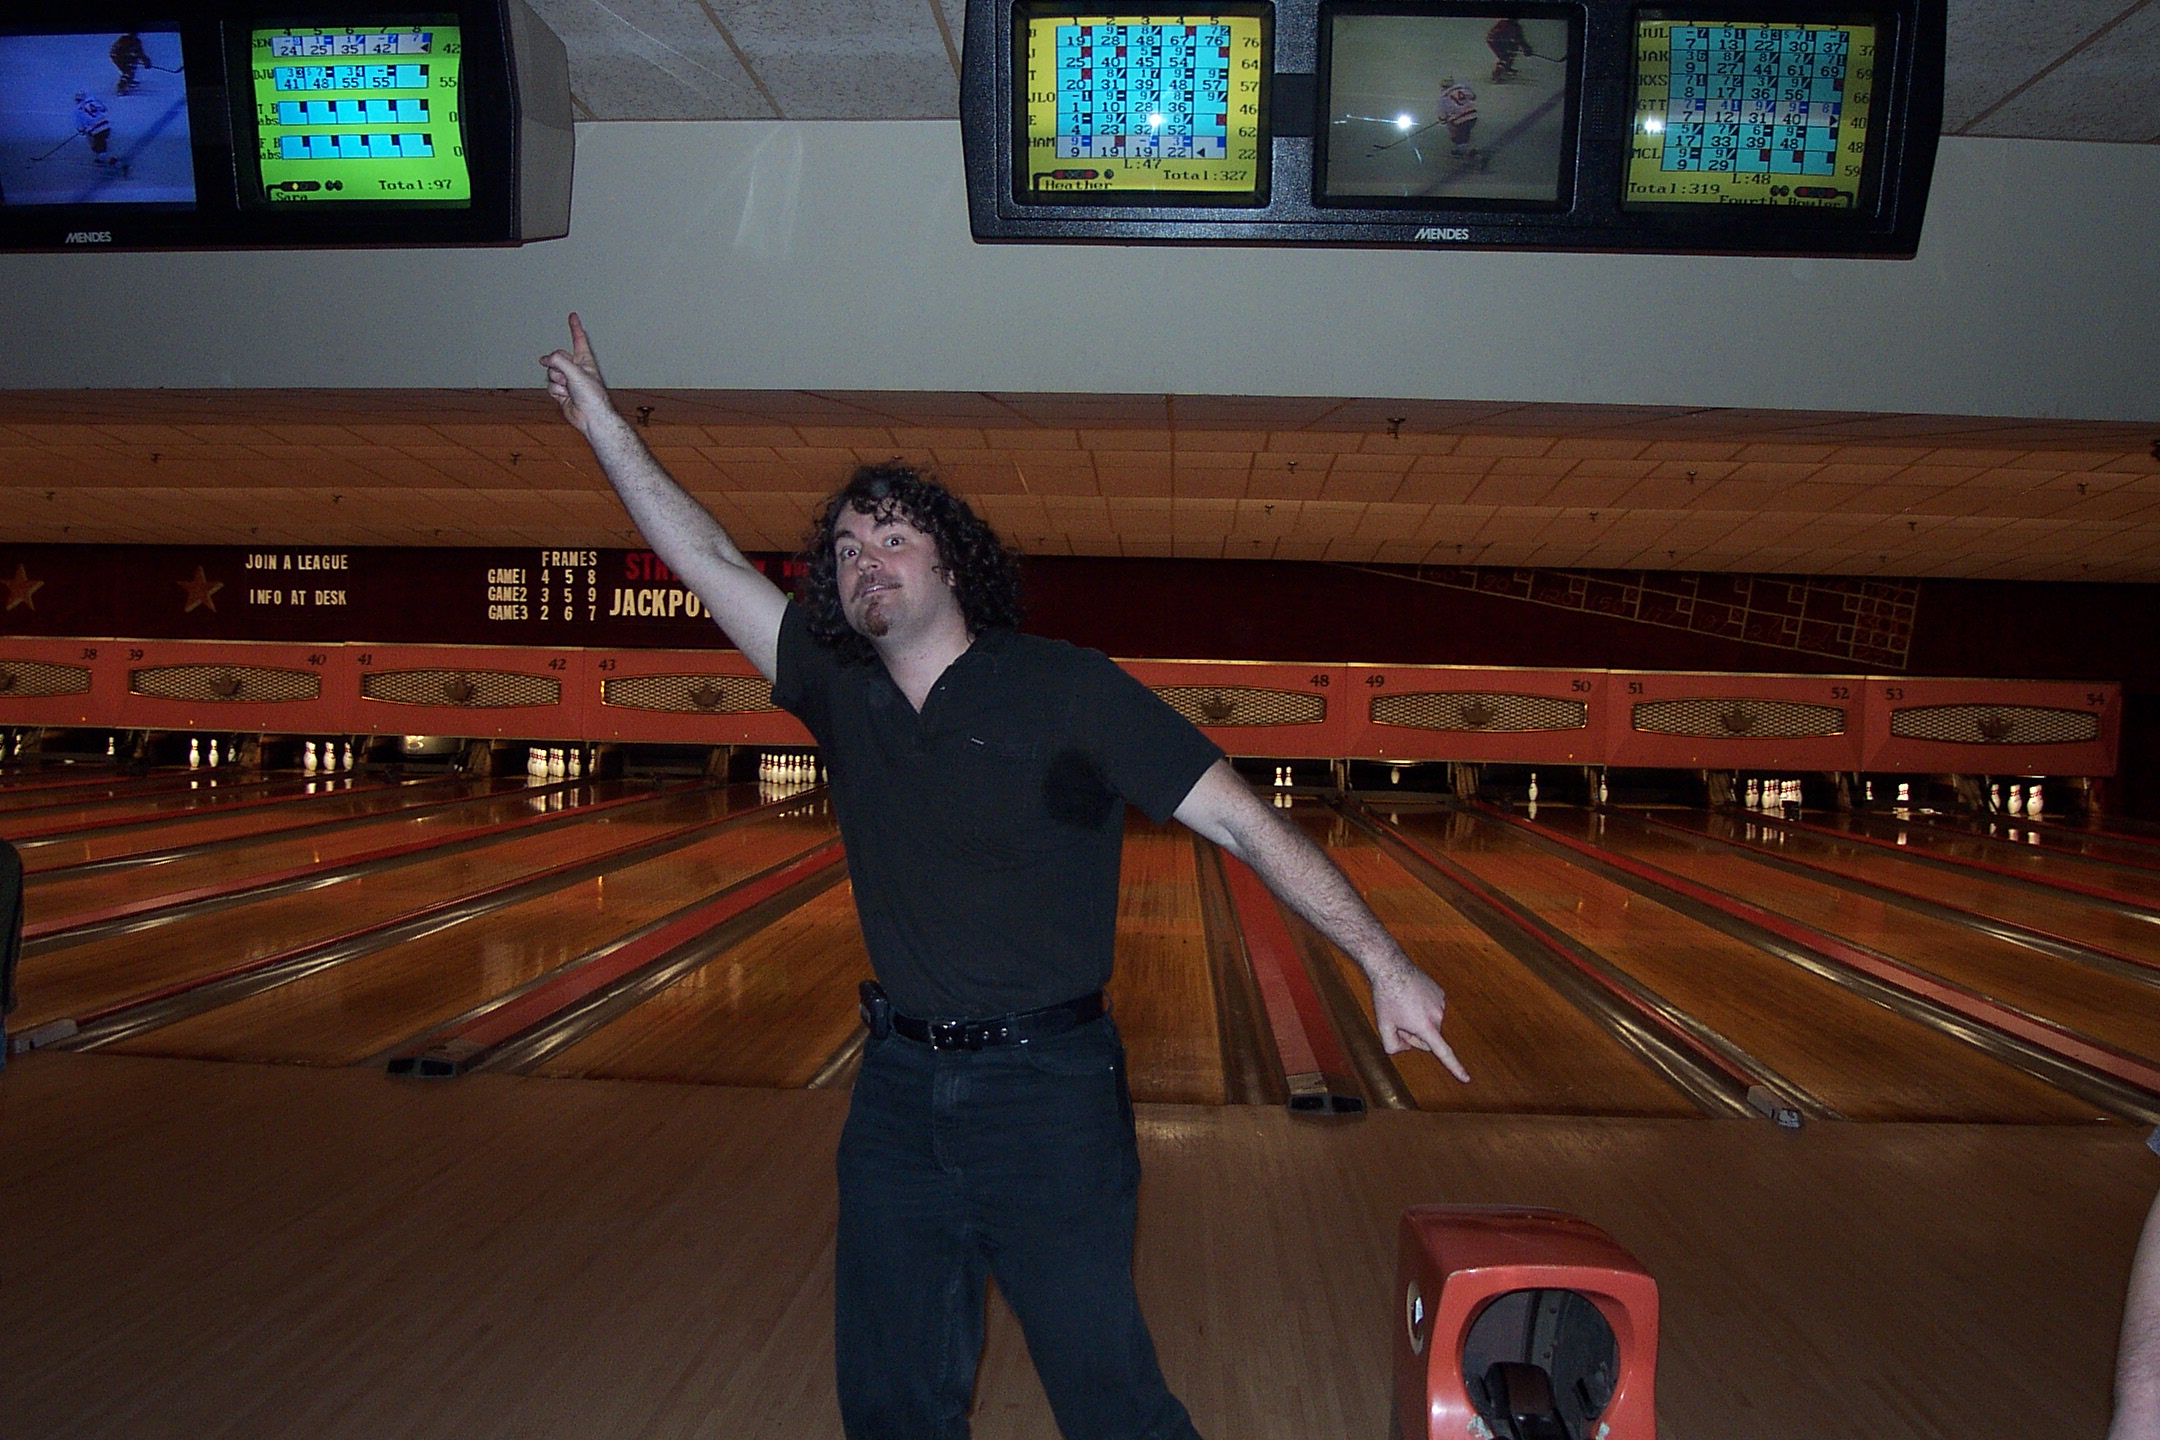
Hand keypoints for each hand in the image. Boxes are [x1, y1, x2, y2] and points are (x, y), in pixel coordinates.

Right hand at [538, 312, 612, 436]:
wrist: (591, 418)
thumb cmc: (592, 396)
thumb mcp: (575, 372)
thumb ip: (558, 361)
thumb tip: (544, 360)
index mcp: (585, 361)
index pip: (578, 339)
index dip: (575, 327)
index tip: (573, 315)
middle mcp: (576, 369)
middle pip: (556, 358)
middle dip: (557, 367)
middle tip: (566, 377)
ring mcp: (568, 380)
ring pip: (550, 373)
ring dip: (557, 382)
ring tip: (570, 390)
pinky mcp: (561, 392)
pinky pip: (550, 386)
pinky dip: (556, 392)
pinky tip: (567, 398)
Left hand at [1371, 963, 1469, 1082]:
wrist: (1391, 967)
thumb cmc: (1386, 997)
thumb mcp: (1383, 1026)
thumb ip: (1392, 1046)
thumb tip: (1406, 1048)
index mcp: (1426, 1026)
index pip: (1442, 1052)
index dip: (1455, 1067)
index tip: (1466, 1079)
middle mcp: (1438, 1016)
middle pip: (1428, 1039)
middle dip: (1414, 1034)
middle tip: (1399, 1018)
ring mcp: (1441, 1003)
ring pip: (1430, 1023)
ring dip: (1417, 1019)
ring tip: (1403, 1004)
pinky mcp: (1440, 993)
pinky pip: (1431, 1009)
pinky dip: (1421, 1007)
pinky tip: (1409, 996)